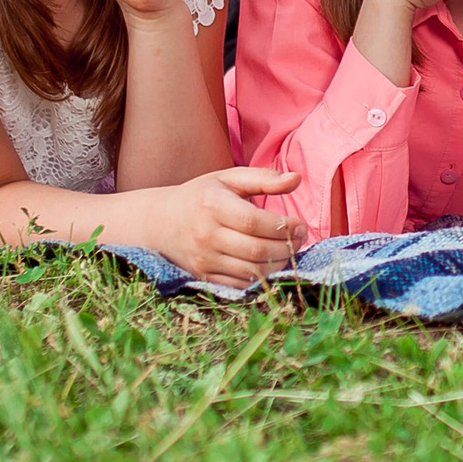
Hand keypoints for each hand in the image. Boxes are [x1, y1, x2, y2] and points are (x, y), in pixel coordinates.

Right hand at [124, 167, 306, 285]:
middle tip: (300, 238)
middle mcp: (206, 235)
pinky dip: (262, 277)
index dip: (284, 227)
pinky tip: (271, 263)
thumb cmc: (203, 196)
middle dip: (287, 247)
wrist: (162, 223)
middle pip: (256, 250)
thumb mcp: (229, 178)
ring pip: (252, 271)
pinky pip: (241, 284)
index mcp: (212, 205)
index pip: (255, 222)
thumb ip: (264, 178)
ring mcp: (204, 259)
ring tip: (289, 250)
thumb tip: (296, 179)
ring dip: (279, 264)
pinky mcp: (205, 276)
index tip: (301, 225)